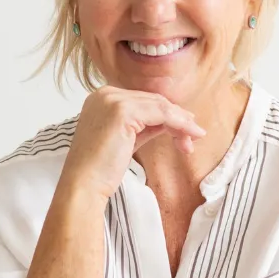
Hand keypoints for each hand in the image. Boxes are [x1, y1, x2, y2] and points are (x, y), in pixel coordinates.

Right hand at [58, 86, 206, 201]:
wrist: (83, 184)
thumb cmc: (100, 169)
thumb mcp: (125, 140)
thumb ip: (144, 126)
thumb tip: (169, 122)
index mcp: (102, 98)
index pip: (144, 101)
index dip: (167, 114)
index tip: (184, 128)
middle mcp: (105, 94)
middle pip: (153, 101)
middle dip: (177, 118)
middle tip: (194, 135)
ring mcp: (112, 100)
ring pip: (160, 106)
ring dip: (182, 122)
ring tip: (195, 138)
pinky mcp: (122, 111)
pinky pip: (161, 113)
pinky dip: (179, 124)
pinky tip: (189, 136)